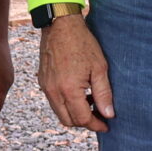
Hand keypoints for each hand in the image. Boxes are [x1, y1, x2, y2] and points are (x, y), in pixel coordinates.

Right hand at [38, 16, 110, 131]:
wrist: (60, 25)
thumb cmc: (82, 43)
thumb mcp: (99, 68)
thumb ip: (104, 94)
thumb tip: (108, 114)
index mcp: (69, 89)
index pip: (82, 119)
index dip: (96, 125)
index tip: (106, 125)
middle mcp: (54, 92)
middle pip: (68, 121)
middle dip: (85, 122)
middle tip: (99, 115)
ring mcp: (46, 87)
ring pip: (60, 113)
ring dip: (75, 114)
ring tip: (91, 101)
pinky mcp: (43, 81)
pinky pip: (54, 102)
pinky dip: (66, 104)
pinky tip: (79, 93)